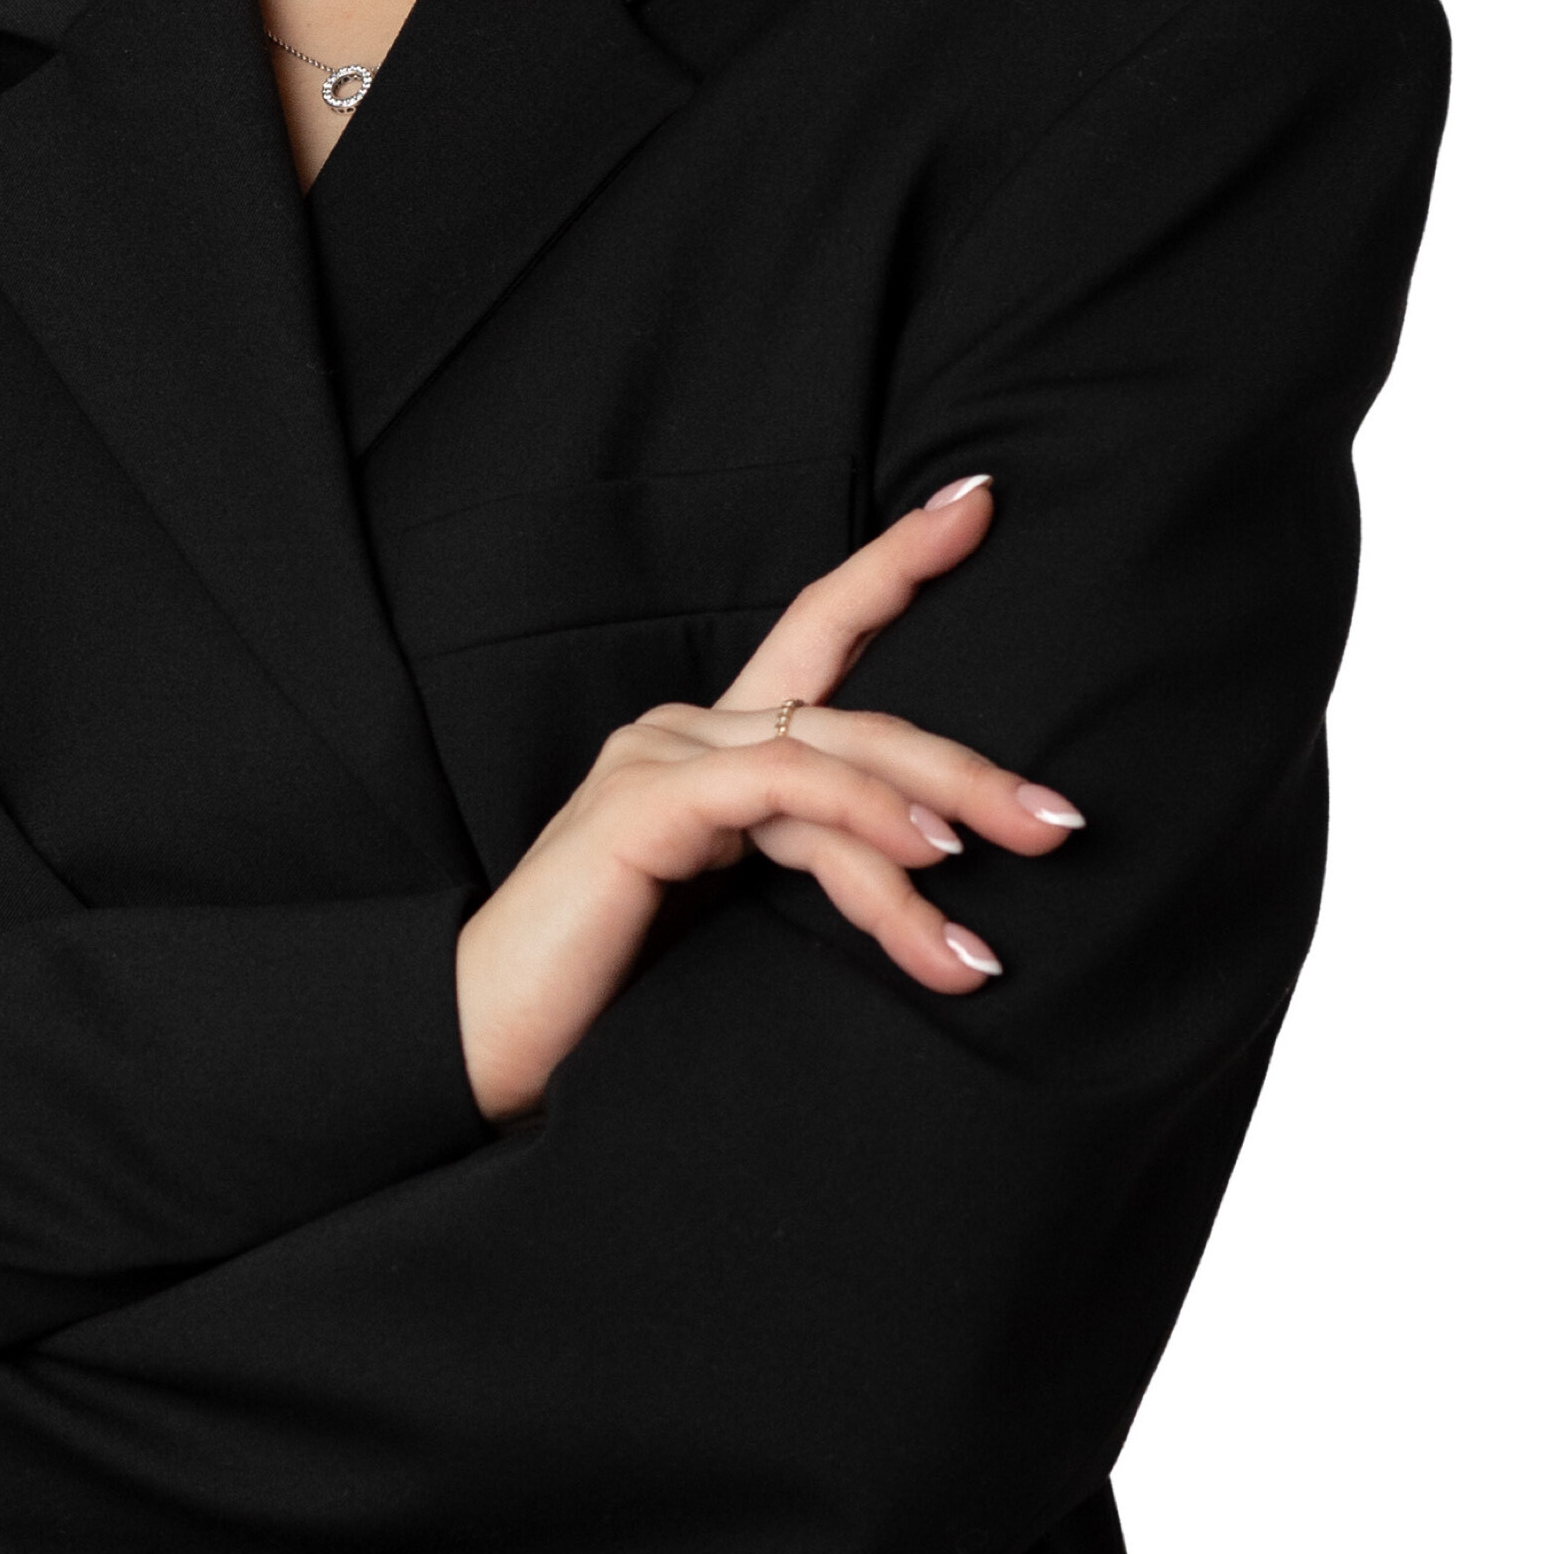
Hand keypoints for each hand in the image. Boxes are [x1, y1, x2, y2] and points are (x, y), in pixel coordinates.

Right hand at [453, 480, 1080, 1120]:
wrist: (490, 1051)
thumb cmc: (613, 1001)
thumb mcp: (745, 926)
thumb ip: (819, 872)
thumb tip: (944, 880)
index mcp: (711, 751)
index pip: (815, 632)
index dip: (893, 565)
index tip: (975, 503)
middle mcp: (684, 732)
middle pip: (851, 711)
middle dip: (967, 762)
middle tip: (1063, 820)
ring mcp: (658, 756)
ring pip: (831, 756)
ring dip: (940, 812)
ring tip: (1020, 862)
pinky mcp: (643, 802)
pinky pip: (779, 789)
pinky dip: (861, 815)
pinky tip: (926, 861)